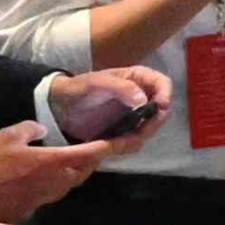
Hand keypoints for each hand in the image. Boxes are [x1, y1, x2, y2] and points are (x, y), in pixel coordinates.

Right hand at [0, 113, 122, 214]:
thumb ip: (30, 130)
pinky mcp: (34, 208)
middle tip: (91, 151)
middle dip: (89, 162)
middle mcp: (56, 182)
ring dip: (73, 174)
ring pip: (69, 185)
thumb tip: (42, 131)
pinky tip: (42, 179)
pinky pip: (51, 194)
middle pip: (83, 172)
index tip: (117, 143)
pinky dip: (53, 185)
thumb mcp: (8, 135)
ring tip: (69, 163)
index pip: (89, 154)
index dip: (106, 148)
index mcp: (53, 162)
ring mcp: (46, 198)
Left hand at [50, 66, 172, 145]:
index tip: (161, 106)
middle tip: (136, 133)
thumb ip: (121, 87)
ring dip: (137, 137)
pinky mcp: (125, 130)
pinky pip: (135, 140)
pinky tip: (112, 145)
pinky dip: (126, 145)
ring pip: (149, 128)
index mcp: (137, 78)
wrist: (59, 105)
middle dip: (151, 124)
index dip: (166, 94)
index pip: (162, 83)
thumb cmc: (78, 87)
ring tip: (117, 142)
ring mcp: (134, 114)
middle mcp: (141, 96)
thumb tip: (143, 99)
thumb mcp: (96, 82)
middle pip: (160, 110)